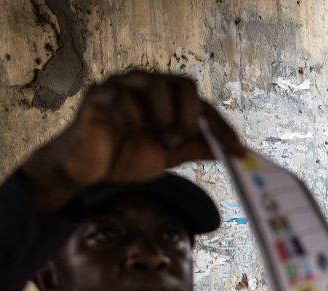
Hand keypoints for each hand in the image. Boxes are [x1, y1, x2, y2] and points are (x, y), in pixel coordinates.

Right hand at [19, 71, 244, 212]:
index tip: (238, 151)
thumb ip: (197, 148)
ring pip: (154, 82)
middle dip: (190, 115)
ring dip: (165, 115)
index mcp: (164, 97)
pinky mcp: (98, 96)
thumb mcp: (169, 154)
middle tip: (183, 142)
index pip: (200, 103)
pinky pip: (121, 96)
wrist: (88, 171)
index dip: (221, 126)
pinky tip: (127, 133)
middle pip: (182, 82)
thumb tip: (234, 152)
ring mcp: (120, 86)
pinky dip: (132, 118)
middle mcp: (144, 84)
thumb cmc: (125, 156)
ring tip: (163, 141)